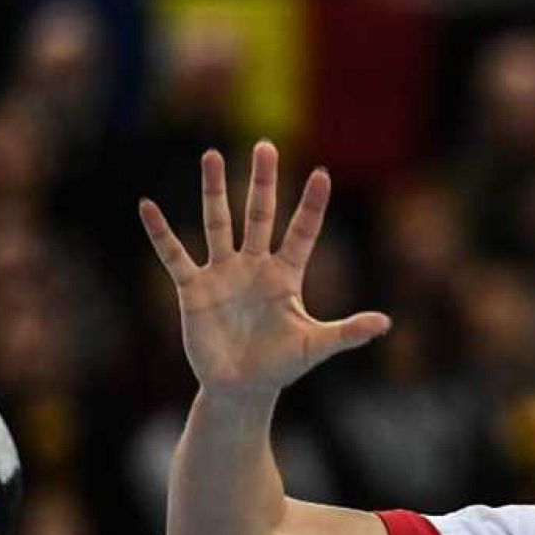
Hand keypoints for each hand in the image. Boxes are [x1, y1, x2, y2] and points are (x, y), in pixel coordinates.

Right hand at [139, 142, 389, 398]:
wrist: (241, 388)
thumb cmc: (281, 365)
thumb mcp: (316, 345)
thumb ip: (347, 332)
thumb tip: (386, 323)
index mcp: (286, 275)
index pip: (302, 232)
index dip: (311, 205)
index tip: (322, 174)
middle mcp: (254, 266)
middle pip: (259, 214)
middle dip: (263, 182)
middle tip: (265, 146)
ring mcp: (223, 274)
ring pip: (218, 223)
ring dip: (214, 190)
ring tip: (212, 155)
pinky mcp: (194, 289)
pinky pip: (175, 255)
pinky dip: (161, 233)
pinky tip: (148, 206)